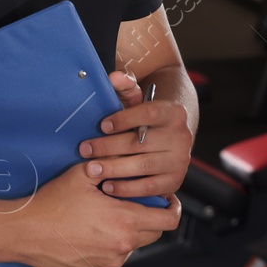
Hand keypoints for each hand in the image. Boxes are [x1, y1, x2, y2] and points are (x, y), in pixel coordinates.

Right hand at [10, 162, 179, 266]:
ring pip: (133, 245)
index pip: (168, 219)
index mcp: (125, 221)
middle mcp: (122, 246)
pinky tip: (94, 232)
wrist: (25, 232)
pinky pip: (115, 258)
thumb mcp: (82, 174)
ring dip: (128, 232)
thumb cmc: (52, 203)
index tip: (166, 199)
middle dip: (149, 217)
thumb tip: (127, 159)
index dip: (172, 208)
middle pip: (154, 233)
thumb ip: (110, 166)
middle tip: (133, 203)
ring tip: (106, 217)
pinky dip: (112, 245)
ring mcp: (110, 262)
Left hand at [78, 71, 192, 198]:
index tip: (101, 125)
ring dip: (114, 169)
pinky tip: (107, 186)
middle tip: (84, 150)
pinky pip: (148, 188)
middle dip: (108, 147)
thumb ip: (125, 86)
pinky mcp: (174, 181)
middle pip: (141, 143)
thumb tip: (114, 77)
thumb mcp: (137, 99)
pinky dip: (127, 189)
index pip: (149, 113)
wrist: (169, 138)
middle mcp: (181, 136)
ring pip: (143, 166)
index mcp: (174, 112)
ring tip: (91, 169)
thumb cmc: (145, 119)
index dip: (123, 119)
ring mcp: (180, 161)